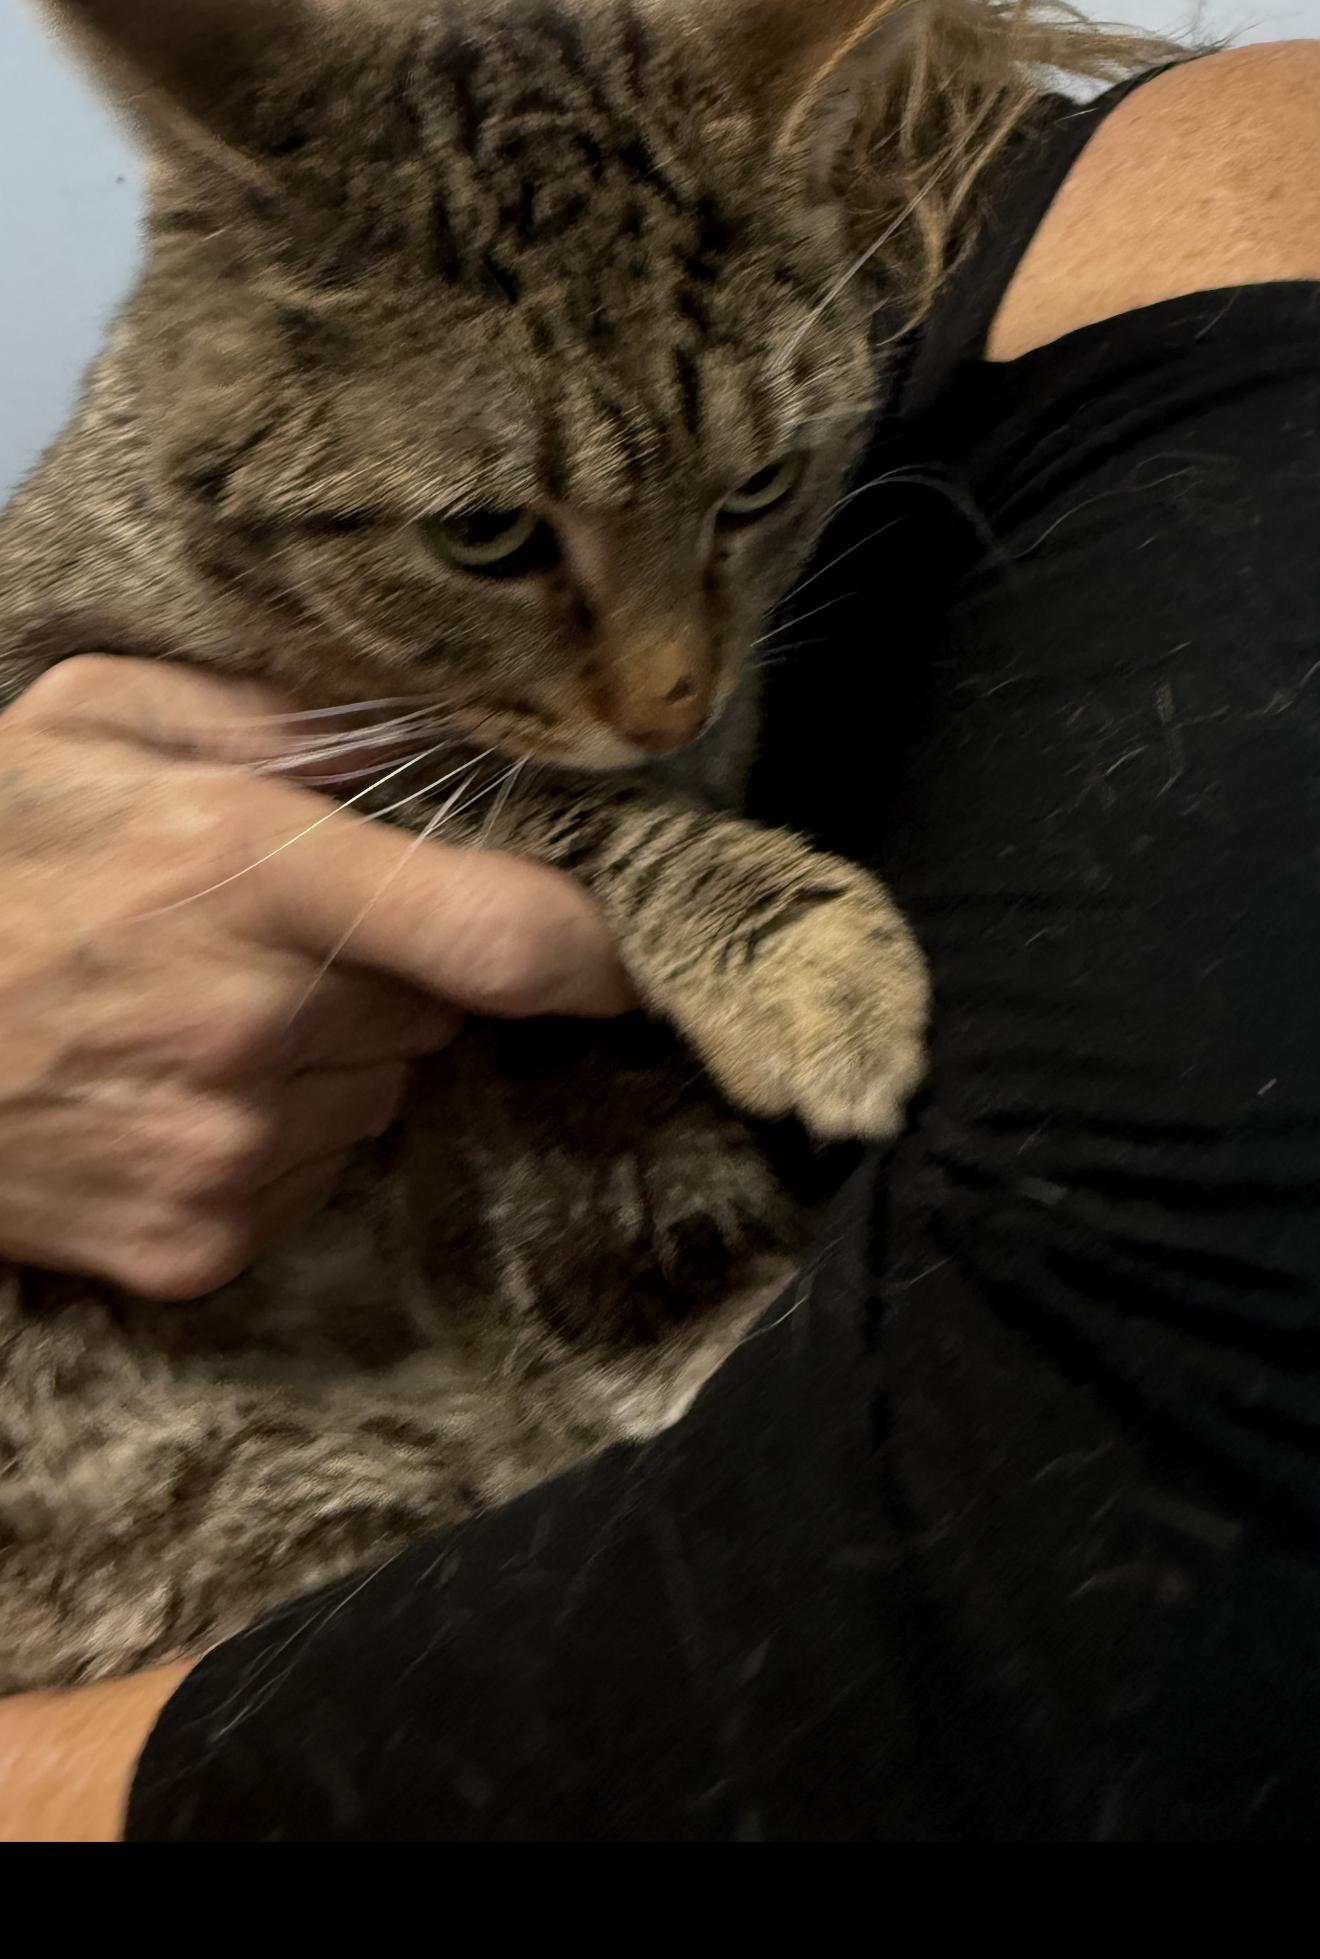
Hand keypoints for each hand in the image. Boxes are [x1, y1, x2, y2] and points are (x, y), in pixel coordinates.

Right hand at [0, 655, 632, 1297]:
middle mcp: (252, 1027)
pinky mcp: (196, 1244)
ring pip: (382, 1098)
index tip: (634, 935)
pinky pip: (311, 1177)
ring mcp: (226, 1153)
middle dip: (403, 968)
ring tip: (206, 1009)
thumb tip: (419, 736)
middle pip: (444, 1013)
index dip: (600, 943)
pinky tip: (172, 1087)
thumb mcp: (89, 720)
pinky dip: (276, 1135)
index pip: (505, 936)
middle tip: (288, 931)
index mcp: (239, 874)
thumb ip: (267, 713)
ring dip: (337, 1055)